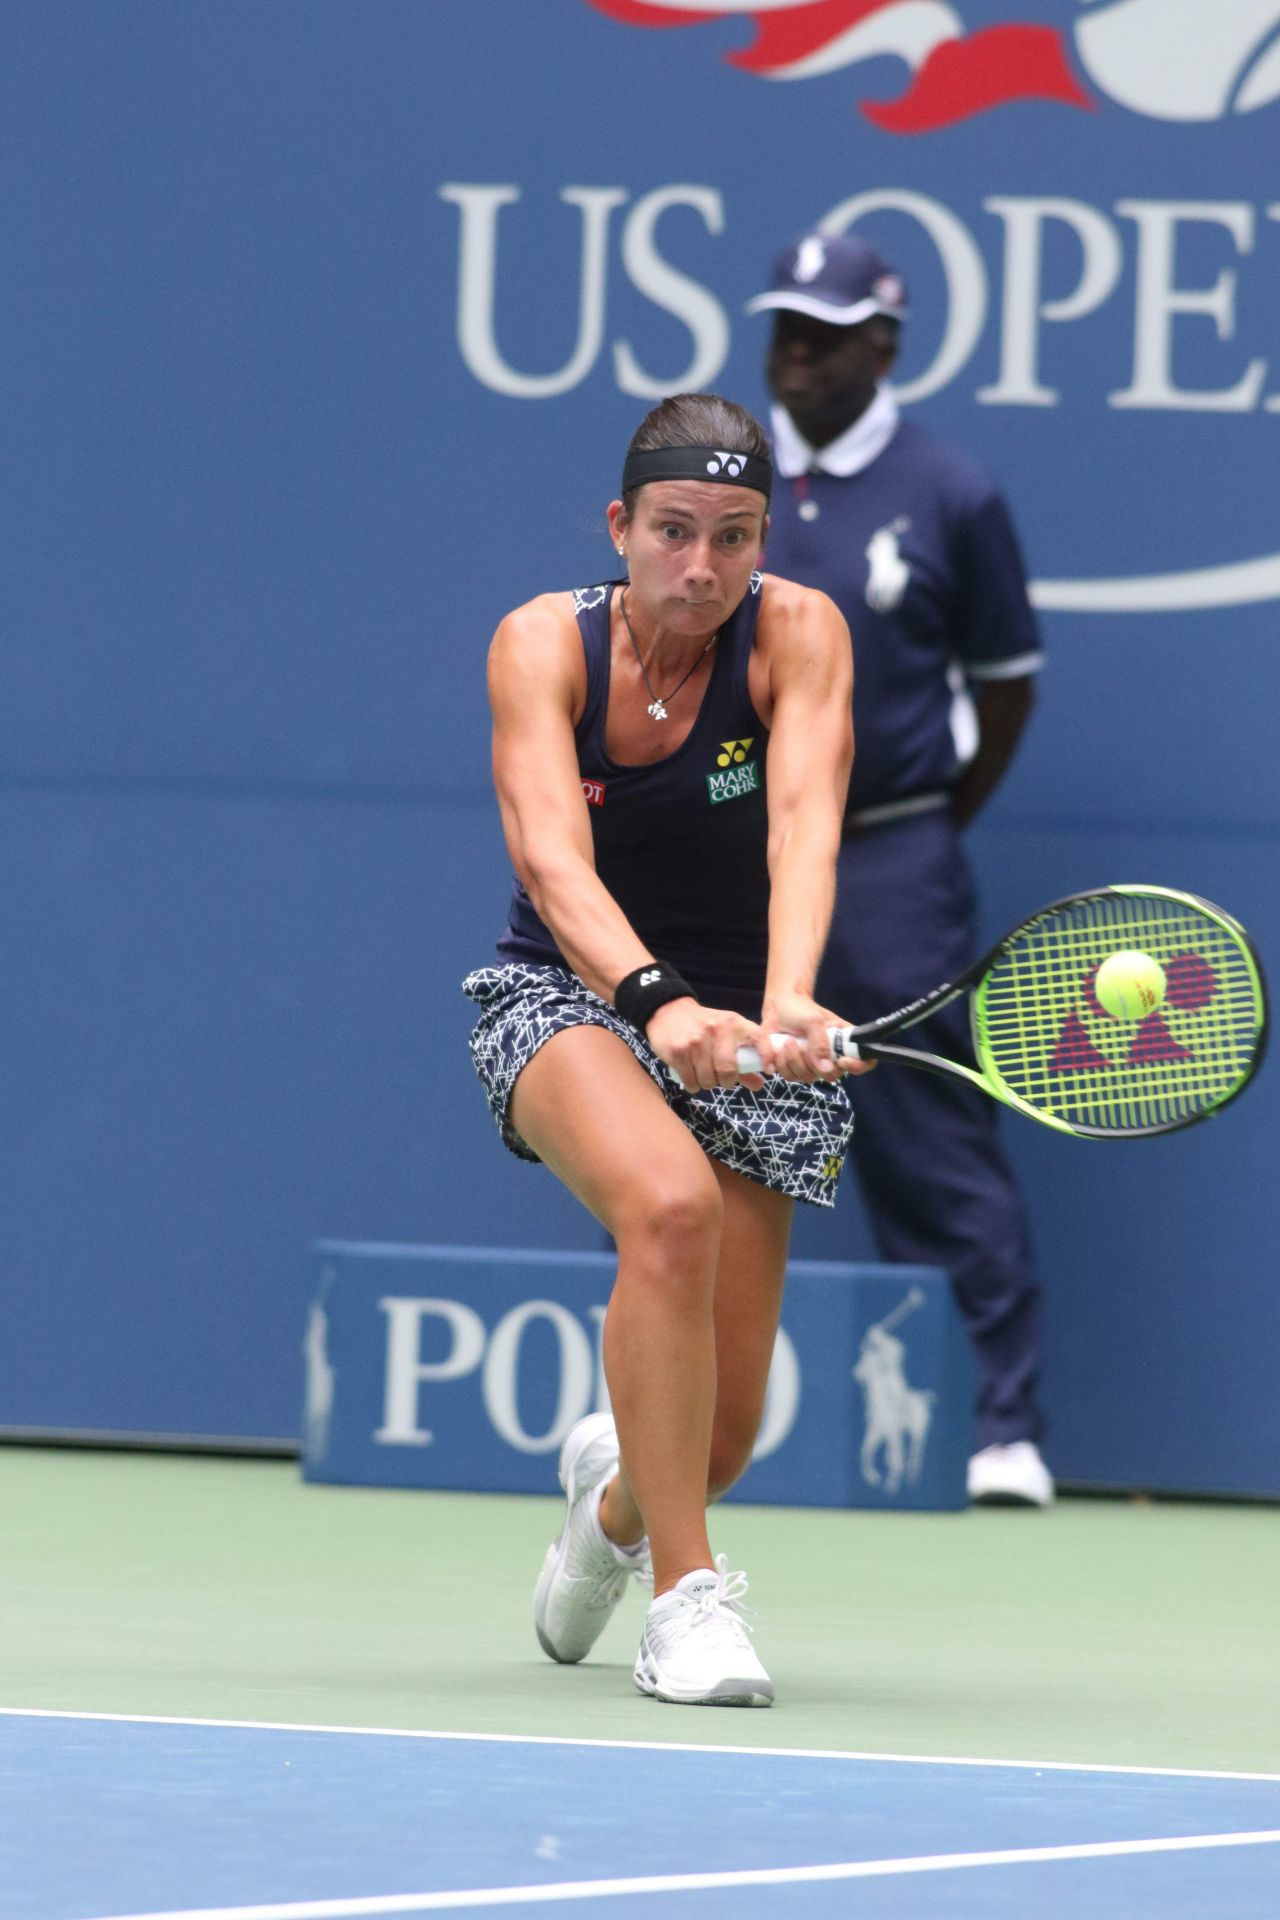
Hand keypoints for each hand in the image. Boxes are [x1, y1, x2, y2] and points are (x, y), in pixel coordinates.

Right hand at [645, 998, 769, 1093]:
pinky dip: (693, 1085)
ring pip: (708, 1080)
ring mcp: (696, 1041)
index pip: (758, 1037)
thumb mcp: (725, 1035)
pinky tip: (691, 1075)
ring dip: (706, 1084)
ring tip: (703, 1074)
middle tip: (720, 1078)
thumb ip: (743, 1061)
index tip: (768, 1070)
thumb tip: (759, 1085)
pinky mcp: (679, 1051)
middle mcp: (717, 1030)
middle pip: (728, 1071)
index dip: (766, 1055)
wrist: (669, 1012)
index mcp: (734, 1023)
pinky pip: (691, 1082)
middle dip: (726, 1081)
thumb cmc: (702, 1027)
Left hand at [760, 992, 878, 1083]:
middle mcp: (831, 1057)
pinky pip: (790, 1076)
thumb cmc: (800, 1009)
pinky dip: (781, 1063)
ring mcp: (813, 1064)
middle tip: (800, 1044)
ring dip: (793, 1060)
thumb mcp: (813, 1020)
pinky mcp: (795, 1068)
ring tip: (787, 1041)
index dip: (858, 1066)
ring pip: (808, 1077)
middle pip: (831, 1076)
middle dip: (813, 1063)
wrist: (778, 1007)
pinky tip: (780, 1047)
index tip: (842, 1061)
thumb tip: (826, 1068)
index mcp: (844, 1042)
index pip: (865, 1062)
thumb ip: (820, 1043)